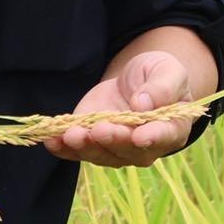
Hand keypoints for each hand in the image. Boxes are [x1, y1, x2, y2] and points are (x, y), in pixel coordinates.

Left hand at [43, 50, 197, 166]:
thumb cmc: (159, 75)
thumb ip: (162, 86)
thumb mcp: (167, 70)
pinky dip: (64, 148)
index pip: (164, 136)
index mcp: (171, 128)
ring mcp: (117, 148)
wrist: (135, 81)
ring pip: (101, 154)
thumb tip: (143, 104)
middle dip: (112, 139)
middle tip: (98, 129)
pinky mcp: (93, 143)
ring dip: (85, 146)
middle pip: (128, 149)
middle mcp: (145, 147)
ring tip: (70, 134)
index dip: (152, 137)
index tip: (139, 136)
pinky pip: (78, 151)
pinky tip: (52, 141)